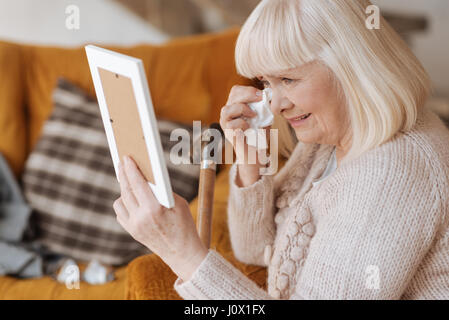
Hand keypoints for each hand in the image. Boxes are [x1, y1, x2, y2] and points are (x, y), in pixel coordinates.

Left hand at [113, 156, 207, 281]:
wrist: (183, 253)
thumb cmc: (185, 225)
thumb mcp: (179, 203)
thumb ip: (163, 190)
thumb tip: (148, 176)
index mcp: (154, 209)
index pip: (137, 183)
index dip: (131, 168)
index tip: (126, 158)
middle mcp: (141, 218)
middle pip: (126, 191)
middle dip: (124, 175)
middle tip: (122, 163)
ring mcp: (134, 227)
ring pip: (120, 201)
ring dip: (124, 190)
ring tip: (129, 181)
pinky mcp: (132, 232)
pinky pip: (120, 213)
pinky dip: (124, 204)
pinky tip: (131, 199)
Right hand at [220, 85, 271, 186]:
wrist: (256, 155)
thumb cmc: (260, 135)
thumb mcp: (264, 118)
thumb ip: (264, 108)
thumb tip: (270, 97)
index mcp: (236, 107)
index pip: (236, 91)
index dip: (248, 90)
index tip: (261, 94)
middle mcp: (228, 114)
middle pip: (232, 96)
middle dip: (247, 95)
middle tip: (260, 99)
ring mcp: (226, 124)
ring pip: (227, 110)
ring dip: (242, 109)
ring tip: (253, 115)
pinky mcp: (229, 135)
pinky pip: (232, 125)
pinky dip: (242, 124)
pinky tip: (249, 128)